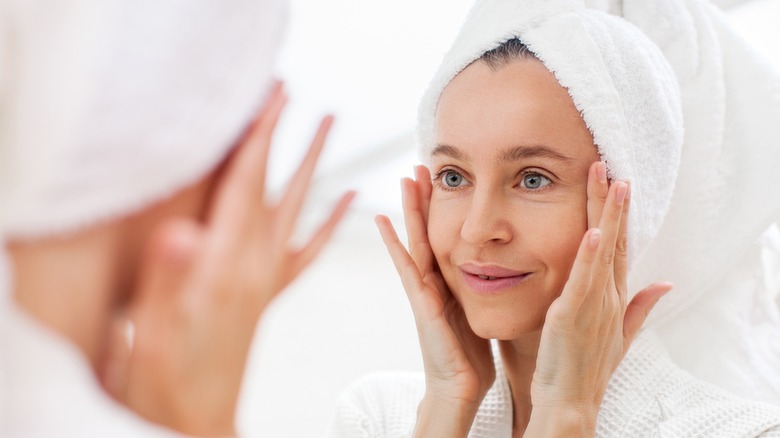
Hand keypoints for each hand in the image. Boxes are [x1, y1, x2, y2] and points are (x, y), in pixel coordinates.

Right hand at [100, 83, 354, 435]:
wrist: (197, 419)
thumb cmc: (169, 381)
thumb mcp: (157, 331)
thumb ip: (169, 279)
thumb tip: (182, 232)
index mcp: (228, 268)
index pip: (246, 186)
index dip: (256, 137)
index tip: (271, 94)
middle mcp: (255, 266)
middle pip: (278, 189)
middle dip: (286, 138)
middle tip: (301, 95)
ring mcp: (266, 278)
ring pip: (299, 210)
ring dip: (314, 166)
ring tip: (330, 126)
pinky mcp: (268, 293)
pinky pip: (308, 250)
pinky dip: (328, 221)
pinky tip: (349, 199)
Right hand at [376, 165, 493, 436]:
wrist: (460, 389)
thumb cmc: (471, 357)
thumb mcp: (481, 314)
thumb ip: (484, 292)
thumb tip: (504, 271)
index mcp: (449, 283)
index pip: (446, 237)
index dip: (442, 210)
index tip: (442, 180)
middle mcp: (433, 282)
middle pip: (428, 232)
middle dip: (423, 200)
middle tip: (419, 166)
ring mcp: (423, 291)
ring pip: (416, 241)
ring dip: (409, 211)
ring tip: (404, 179)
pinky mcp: (421, 304)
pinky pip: (407, 267)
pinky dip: (394, 244)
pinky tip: (383, 221)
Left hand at [527, 162, 670, 435]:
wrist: (572, 401)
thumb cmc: (586, 367)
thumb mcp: (618, 333)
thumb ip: (640, 306)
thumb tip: (665, 283)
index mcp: (615, 297)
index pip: (620, 247)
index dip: (621, 215)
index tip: (618, 183)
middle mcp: (609, 296)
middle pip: (615, 240)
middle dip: (613, 202)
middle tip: (609, 166)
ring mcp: (595, 304)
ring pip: (604, 251)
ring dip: (607, 215)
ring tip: (609, 181)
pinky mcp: (574, 313)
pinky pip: (585, 280)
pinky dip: (590, 255)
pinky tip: (594, 230)